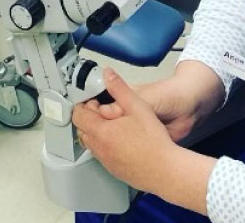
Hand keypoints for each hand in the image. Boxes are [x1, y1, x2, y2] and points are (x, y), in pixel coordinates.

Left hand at [72, 68, 178, 193]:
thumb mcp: (138, 106)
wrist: (166, 171)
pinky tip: (124, 141)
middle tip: (108, 112)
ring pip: (92, 143)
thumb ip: (120, 88)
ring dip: (98, 132)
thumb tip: (107, 74)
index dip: (85, 105)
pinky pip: (102, 155)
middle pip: (82, 129)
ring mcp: (106, 161)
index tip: (96, 102)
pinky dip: (106, 146)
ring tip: (117, 126)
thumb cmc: (154, 142)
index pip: (78, 115)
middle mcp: (99, 148)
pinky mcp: (114, 170)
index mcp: (101, 132)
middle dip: (91, 118)